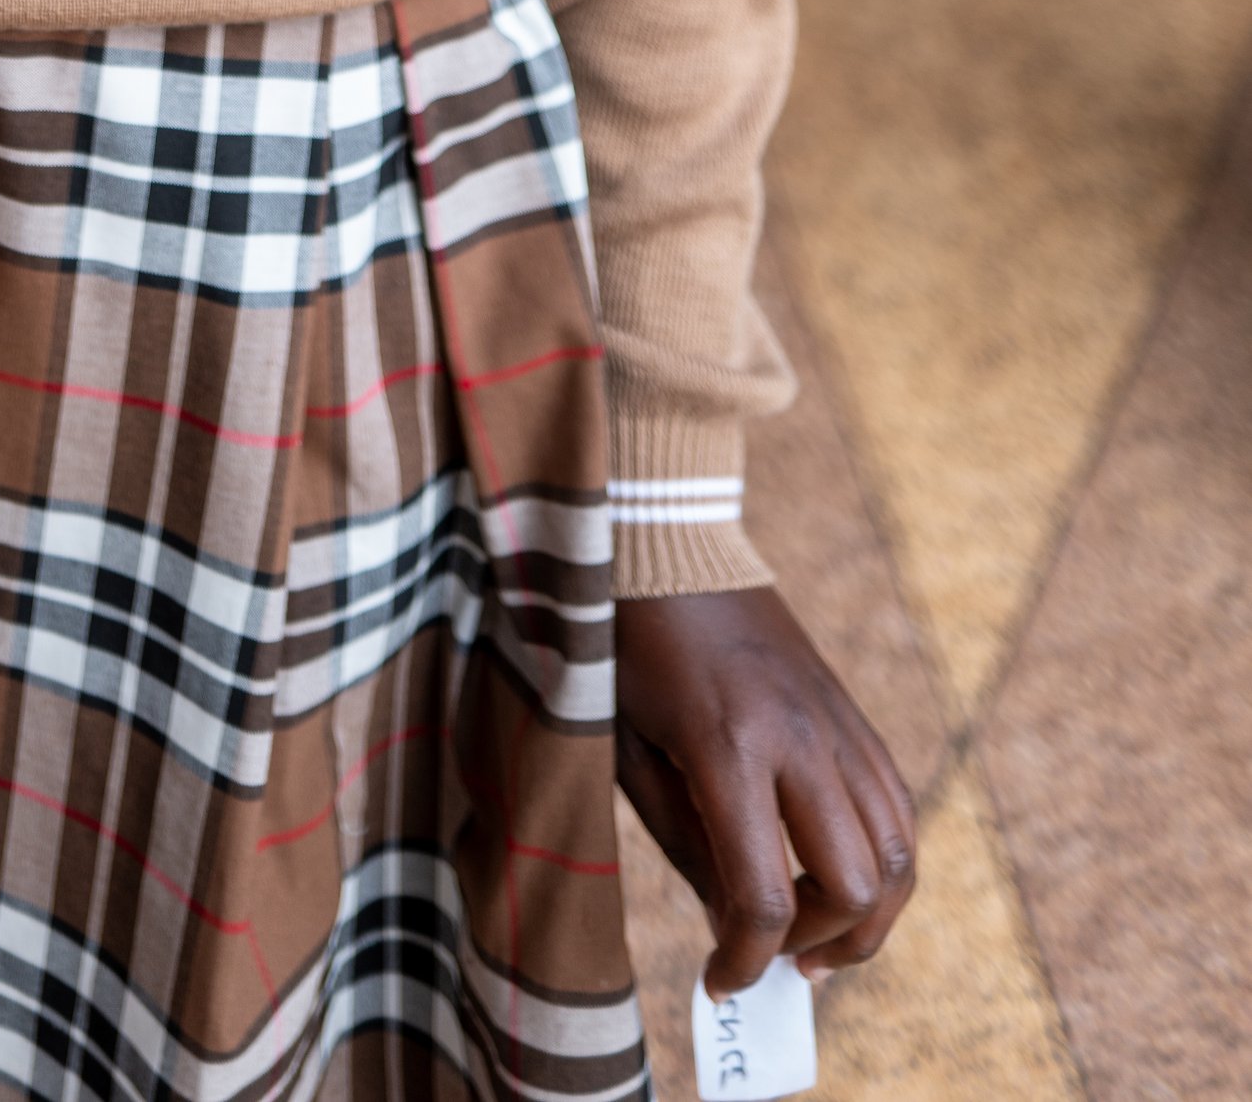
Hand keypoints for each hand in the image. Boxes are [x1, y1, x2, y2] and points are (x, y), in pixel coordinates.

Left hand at [615, 588, 915, 994]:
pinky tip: (842, 876)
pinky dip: (884, 859)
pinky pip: (895, 803)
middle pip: (855, 884)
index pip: (764, 895)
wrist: (665, 539)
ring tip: (817, 939)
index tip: (719, 982)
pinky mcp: (848, 710)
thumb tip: (731, 924)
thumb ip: (682, 840)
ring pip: (897, 851)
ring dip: (869, 915)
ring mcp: (834, 719)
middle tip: (774, 959)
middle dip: (820, 944)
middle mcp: (798, 736)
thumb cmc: (624, 642)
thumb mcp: (626, 746)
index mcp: (728, 745)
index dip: (743, 960)